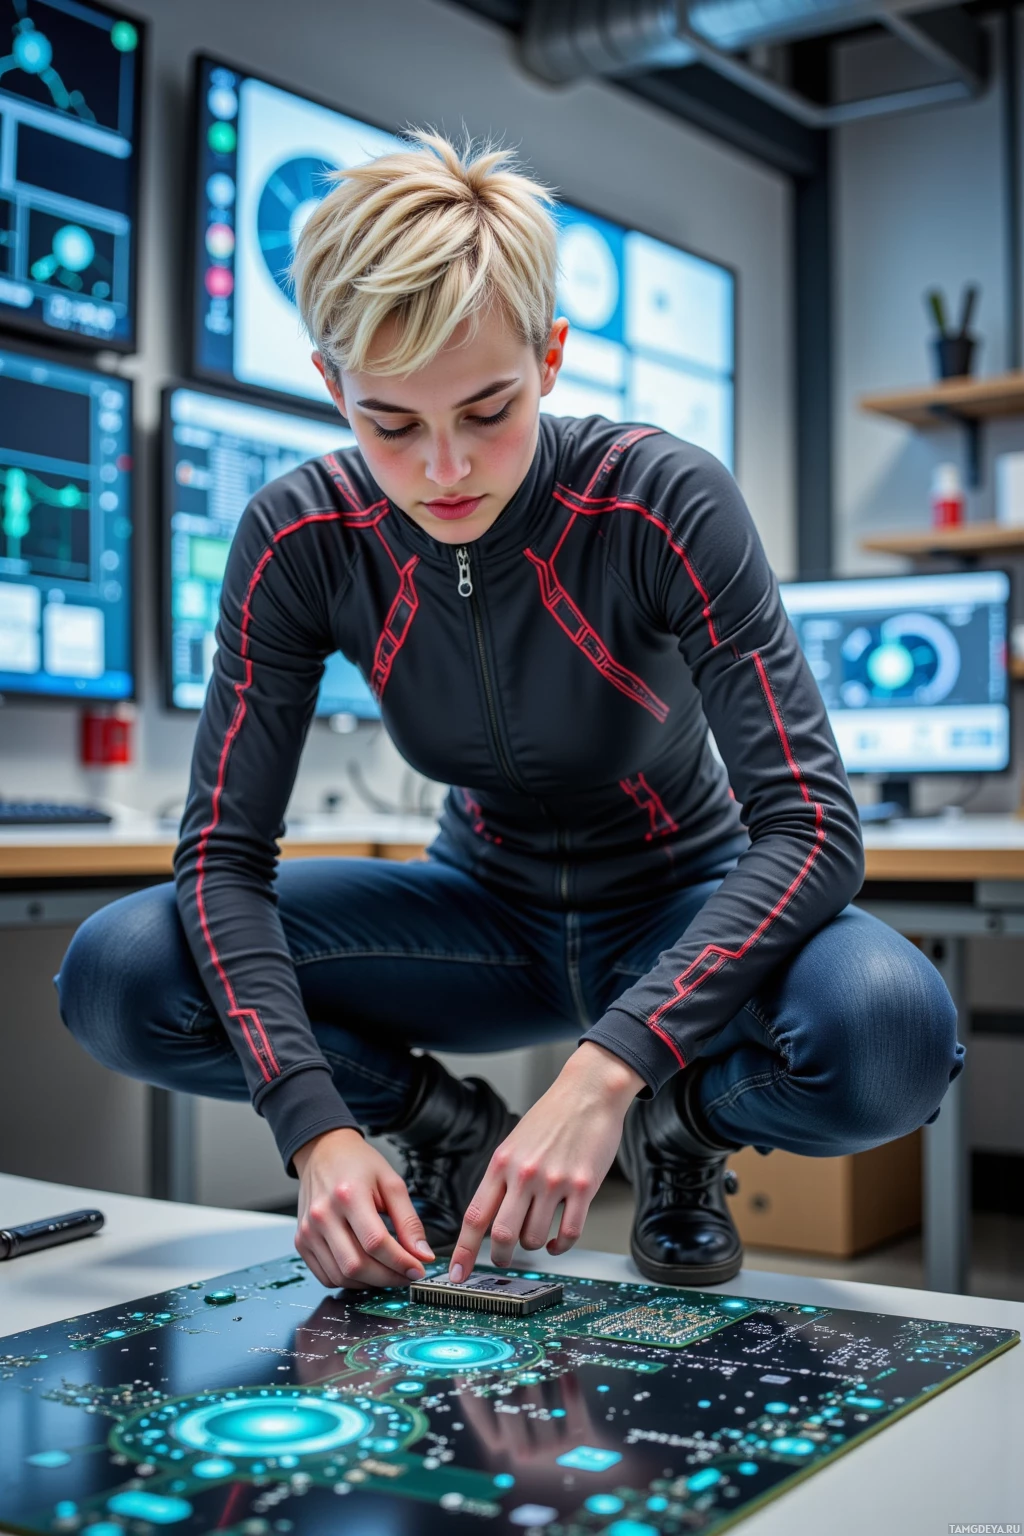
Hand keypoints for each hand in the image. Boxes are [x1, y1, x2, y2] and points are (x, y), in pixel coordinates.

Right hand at [293, 1127, 433, 1288]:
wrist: (323, 1152)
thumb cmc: (357, 1164)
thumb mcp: (391, 1183)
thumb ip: (409, 1221)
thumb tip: (423, 1254)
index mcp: (348, 1195)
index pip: (376, 1242)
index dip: (400, 1262)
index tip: (417, 1268)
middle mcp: (322, 1215)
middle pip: (356, 1265)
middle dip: (388, 1277)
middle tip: (406, 1274)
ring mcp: (308, 1231)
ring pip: (341, 1276)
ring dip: (370, 1283)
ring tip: (388, 1272)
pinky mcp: (301, 1241)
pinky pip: (326, 1276)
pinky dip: (349, 1281)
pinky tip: (366, 1270)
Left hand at [449, 1043, 643, 1280]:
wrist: (588, 1092)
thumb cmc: (552, 1117)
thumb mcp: (514, 1143)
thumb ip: (502, 1178)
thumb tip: (490, 1217)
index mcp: (501, 1163)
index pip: (475, 1216)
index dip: (463, 1250)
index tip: (457, 1273)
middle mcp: (524, 1174)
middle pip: (501, 1235)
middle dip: (499, 1257)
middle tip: (503, 1260)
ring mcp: (554, 1182)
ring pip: (534, 1238)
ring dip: (533, 1246)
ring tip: (536, 1237)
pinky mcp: (583, 1187)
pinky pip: (568, 1234)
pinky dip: (559, 1246)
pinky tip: (556, 1240)